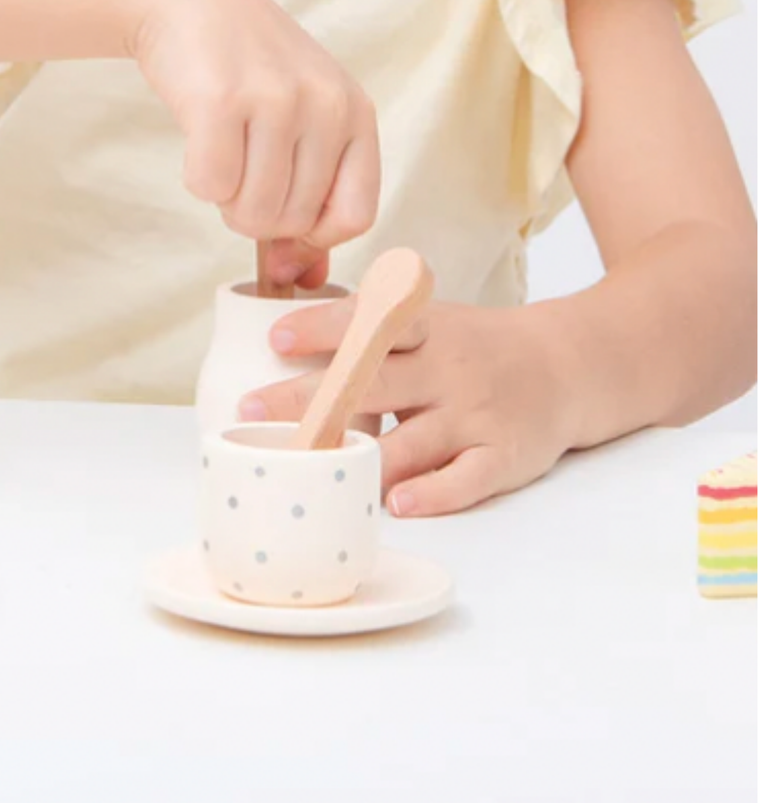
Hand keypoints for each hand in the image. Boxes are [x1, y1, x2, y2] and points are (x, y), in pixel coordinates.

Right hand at [129, 0, 379, 284]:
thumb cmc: (247, 69)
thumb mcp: (299, 118)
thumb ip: (309, 196)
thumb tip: (297, 279)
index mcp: (356, 112)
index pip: (355, 216)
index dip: (312, 235)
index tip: (282, 220)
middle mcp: (325, 105)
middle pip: (293, 221)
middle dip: (255, 213)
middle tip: (240, 168)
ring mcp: (275, 100)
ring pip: (251, 212)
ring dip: (225, 198)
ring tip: (222, 152)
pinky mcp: (220, 101)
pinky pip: (209, 187)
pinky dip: (196, 179)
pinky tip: (198, 140)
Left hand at [236, 297, 573, 515]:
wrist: (567, 365)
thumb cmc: (473, 346)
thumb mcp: (428, 320)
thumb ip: (370, 329)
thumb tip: (282, 343)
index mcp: (426, 328)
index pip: (370, 323)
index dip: (323, 329)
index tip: (276, 339)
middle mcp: (449, 368)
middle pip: (373, 383)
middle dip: (310, 399)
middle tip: (254, 411)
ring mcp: (477, 413)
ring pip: (413, 440)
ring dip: (361, 457)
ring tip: (312, 468)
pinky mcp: (504, 455)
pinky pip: (465, 478)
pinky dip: (433, 492)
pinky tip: (397, 502)